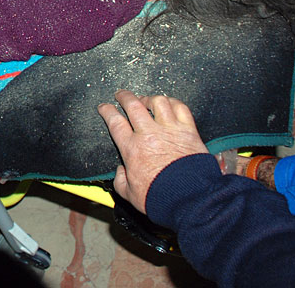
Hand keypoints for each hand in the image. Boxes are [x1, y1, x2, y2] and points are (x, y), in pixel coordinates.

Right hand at [97, 90, 208, 213]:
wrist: (190, 199)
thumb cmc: (161, 197)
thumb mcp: (130, 194)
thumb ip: (120, 181)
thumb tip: (120, 172)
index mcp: (132, 149)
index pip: (114, 121)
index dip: (107, 111)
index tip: (104, 107)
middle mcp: (149, 134)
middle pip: (133, 105)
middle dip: (124, 97)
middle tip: (121, 95)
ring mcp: (170, 130)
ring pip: (157, 102)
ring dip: (149, 98)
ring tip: (146, 100)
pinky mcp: (188, 131)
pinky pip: (180, 107)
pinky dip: (173, 102)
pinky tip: (169, 103)